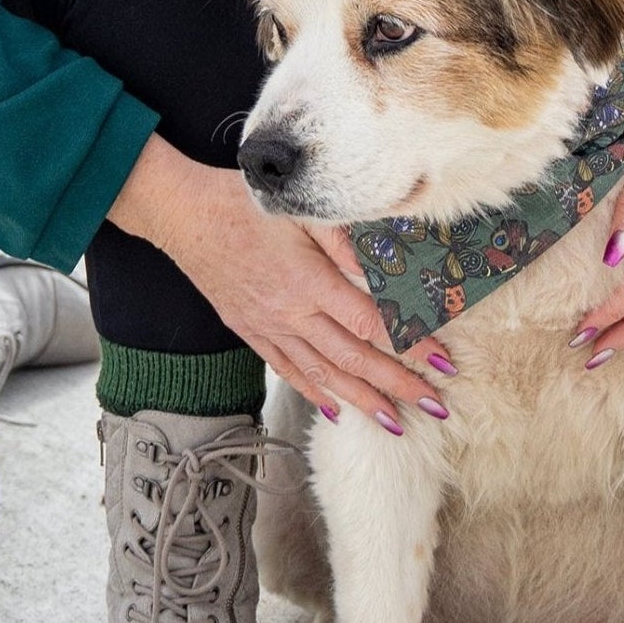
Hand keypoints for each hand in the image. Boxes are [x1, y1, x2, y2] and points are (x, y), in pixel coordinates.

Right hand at [109, 137, 444, 429]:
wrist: (180, 214)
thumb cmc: (238, 201)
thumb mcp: (296, 210)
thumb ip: (342, 239)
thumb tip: (387, 264)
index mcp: (307, 281)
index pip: (371, 323)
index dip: (411, 345)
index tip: (443, 363)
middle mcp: (289, 313)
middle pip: (353, 358)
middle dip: (397, 385)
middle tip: (434, 406)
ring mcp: (267, 327)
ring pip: (322, 373)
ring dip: (361, 399)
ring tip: (394, 421)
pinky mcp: (249, 330)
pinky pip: (286, 368)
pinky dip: (313, 390)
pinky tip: (334, 407)